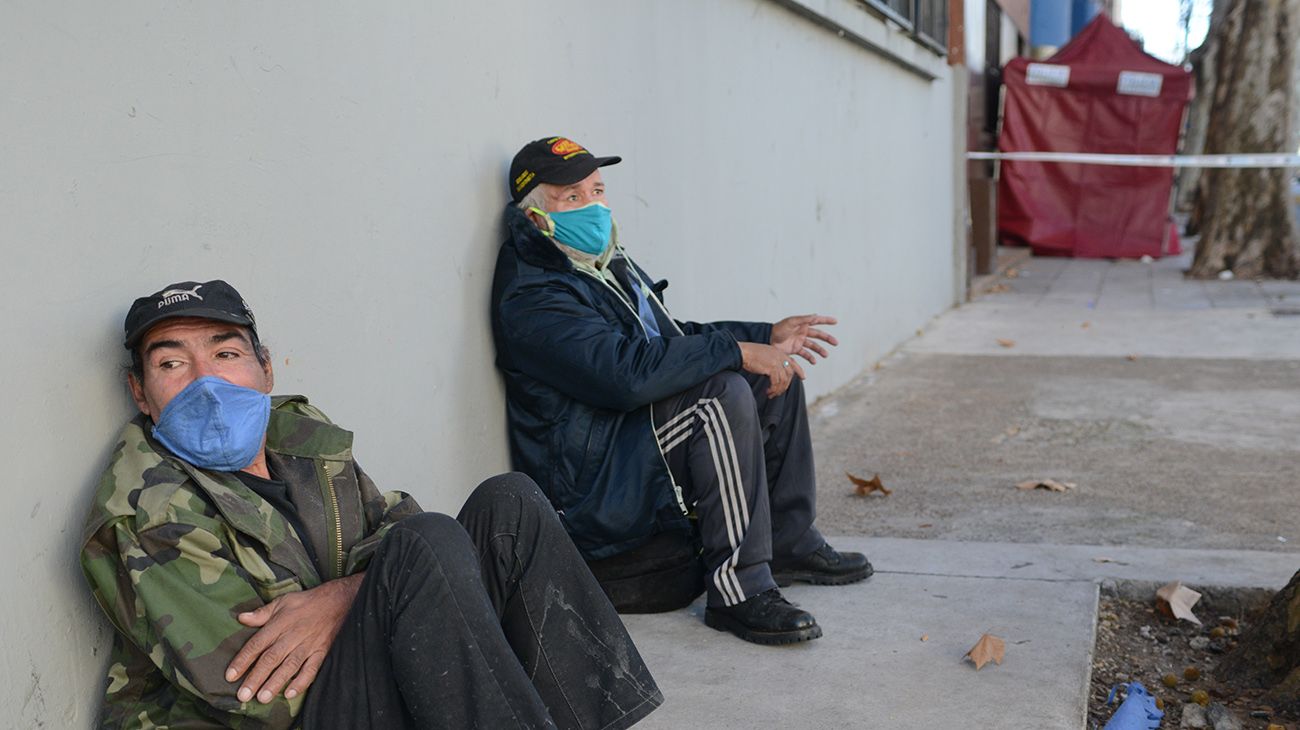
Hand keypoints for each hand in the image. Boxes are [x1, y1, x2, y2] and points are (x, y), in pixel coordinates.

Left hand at [225, 573, 362, 703]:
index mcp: (279, 624)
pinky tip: (290, 693)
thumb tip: (241, 618)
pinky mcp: (321, 652)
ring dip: (275, 682)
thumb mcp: (282, 601)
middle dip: (256, 677)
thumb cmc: (306, 602)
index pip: (257, 644)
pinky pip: (311, 669)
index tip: (230, 676)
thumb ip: (261, 613)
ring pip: (289, 666)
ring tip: (263, 698)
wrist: (338, 601)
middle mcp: (292, 636)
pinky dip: (301, 682)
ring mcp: (307, 645)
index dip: (243, 660)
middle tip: (244, 695)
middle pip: (271, 659)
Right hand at [739, 342, 804, 397]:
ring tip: (771, 394)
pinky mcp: (772, 368)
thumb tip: (774, 374)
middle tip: (778, 393)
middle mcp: (780, 357)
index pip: (793, 362)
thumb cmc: (749, 354)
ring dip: (778, 390)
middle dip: (785, 386)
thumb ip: (772, 362)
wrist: (743, 352)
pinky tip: (768, 391)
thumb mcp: (765, 356)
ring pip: (783, 380)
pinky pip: (776, 382)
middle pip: (789, 374)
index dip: (799, 371)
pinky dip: (773, 389)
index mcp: (779, 353)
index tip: (803, 377)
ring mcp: (777, 362)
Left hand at [770, 314, 838, 364]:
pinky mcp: (795, 350)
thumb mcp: (791, 322)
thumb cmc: (778, 329)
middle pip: (818, 335)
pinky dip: (810, 358)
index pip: (817, 321)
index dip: (826, 320)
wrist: (767, 339)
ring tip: (825, 355)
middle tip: (836, 343)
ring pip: (813, 346)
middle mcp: (802, 332)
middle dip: (827, 339)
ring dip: (820, 350)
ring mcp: (799, 341)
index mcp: (802, 324)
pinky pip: (805, 354)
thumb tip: (816, 315)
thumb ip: (804, 319)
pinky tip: (814, 361)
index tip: (836, 321)